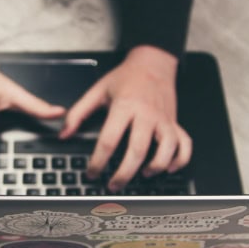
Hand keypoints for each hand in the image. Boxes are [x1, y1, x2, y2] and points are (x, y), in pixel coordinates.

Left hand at [59, 45, 191, 191]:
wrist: (153, 62)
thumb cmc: (126, 77)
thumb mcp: (98, 91)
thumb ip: (78, 113)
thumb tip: (64, 133)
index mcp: (125, 106)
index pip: (109, 140)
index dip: (98, 161)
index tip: (92, 173)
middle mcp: (147, 114)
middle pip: (137, 150)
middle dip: (124, 173)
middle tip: (114, 185)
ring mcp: (164, 119)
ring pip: (166, 149)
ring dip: (155, 167)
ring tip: (143, 175)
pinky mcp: (175, 123)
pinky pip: (184, 145)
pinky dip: (180, 159)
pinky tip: (168, 168)